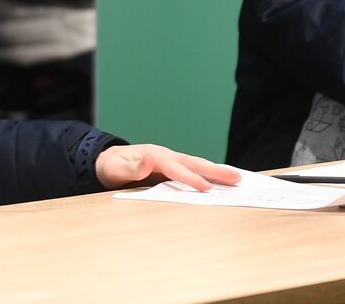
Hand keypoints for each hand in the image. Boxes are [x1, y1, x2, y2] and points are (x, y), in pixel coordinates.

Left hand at [95, 144, 241, 191]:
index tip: (206, 188)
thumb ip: (132, 167)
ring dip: (217, 172)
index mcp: (156, 156)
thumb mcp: (115, 168)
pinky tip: (219, 179)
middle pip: (196, 163)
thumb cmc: (111, 167)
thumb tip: (149, 160)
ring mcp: (172, 160)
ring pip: (198, 165)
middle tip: (237, 178)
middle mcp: (168, 156)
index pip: (177, 169)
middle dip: (216, 171)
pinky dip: (209, 173)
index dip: (192, 179)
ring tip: (236, 178)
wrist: (108, 161)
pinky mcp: (173, 167)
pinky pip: (194, 170)